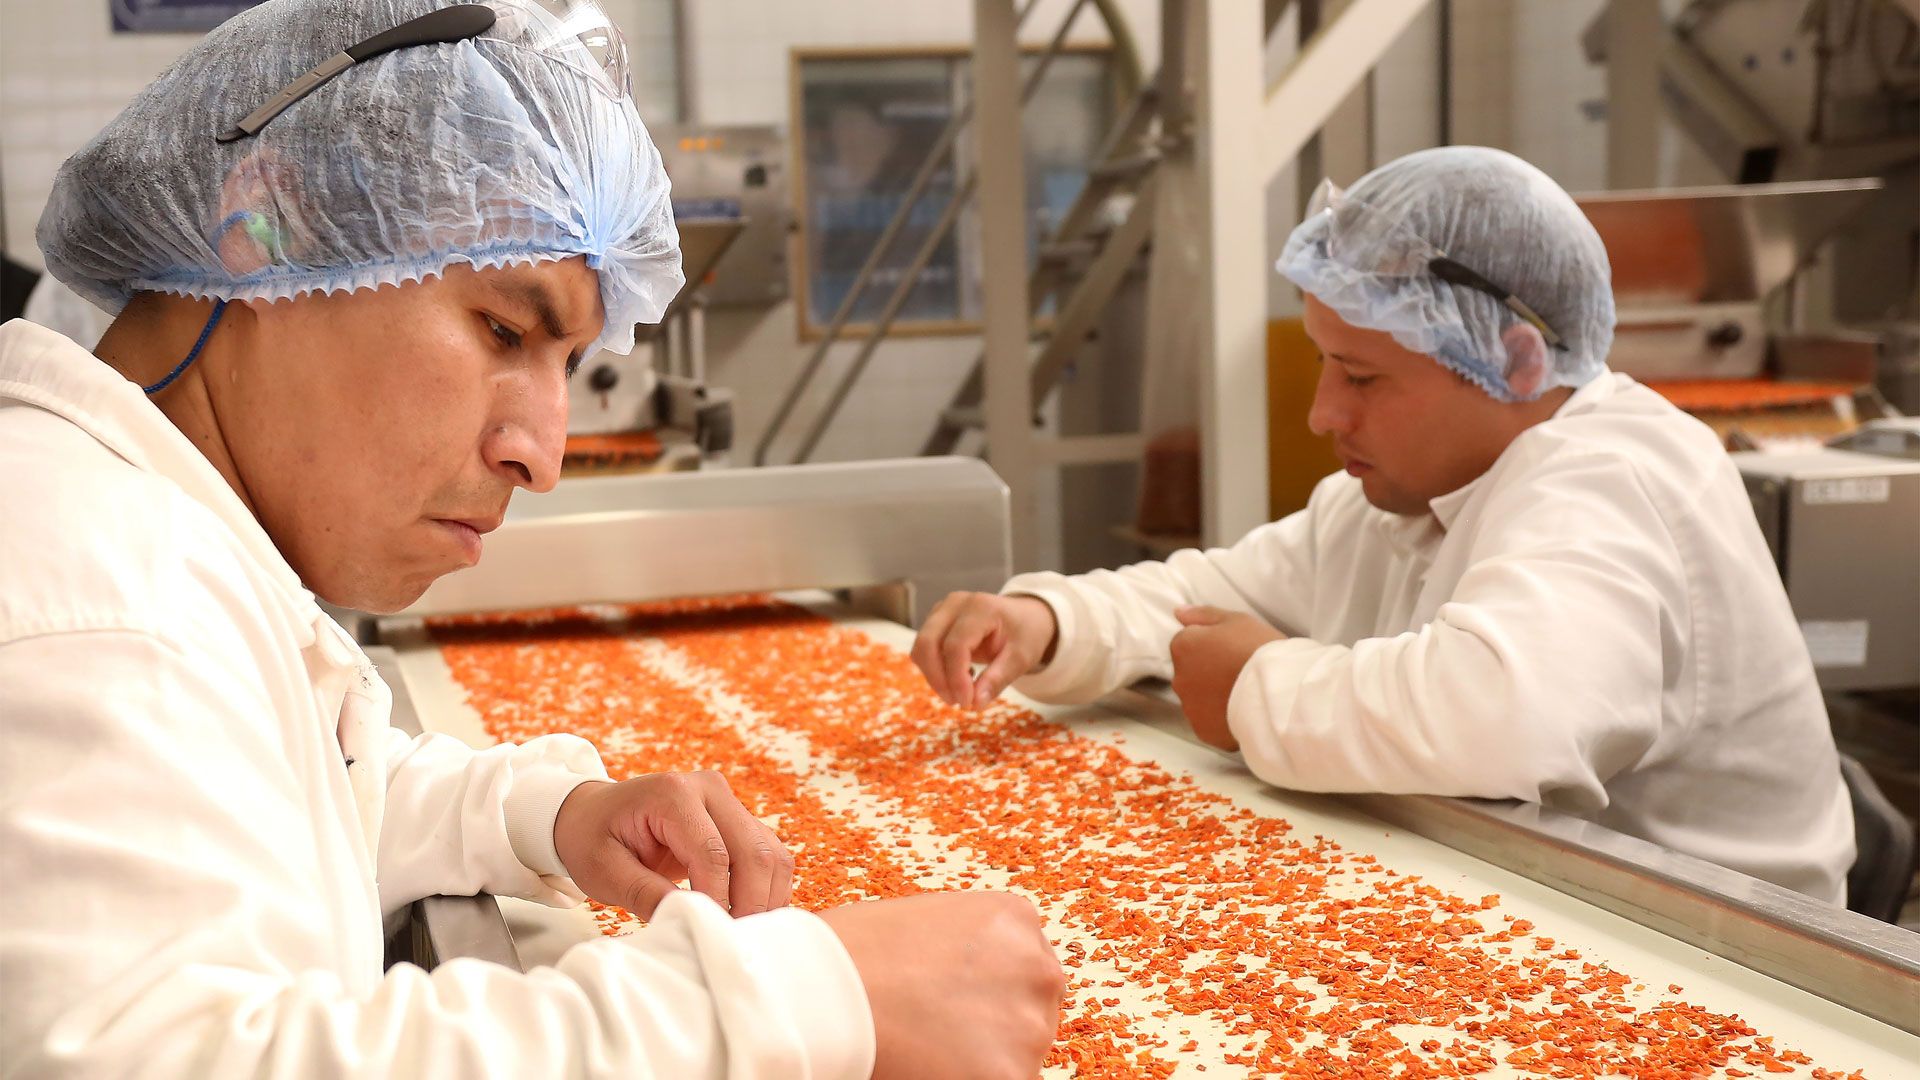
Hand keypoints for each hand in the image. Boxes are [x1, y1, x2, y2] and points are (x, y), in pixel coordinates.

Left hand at [552, 772, 792, 917]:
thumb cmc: (593, 838)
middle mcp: (710, 789)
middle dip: (752, 903)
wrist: (592, 813)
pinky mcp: (738, 819)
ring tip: (742, 932)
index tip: (708, 934)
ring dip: (765, 898)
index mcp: (673, 793)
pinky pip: (769, 855)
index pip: (714, 853)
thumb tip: (690, 921)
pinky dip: (766, 889)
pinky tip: (745, 915)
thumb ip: (645, 894)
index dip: (717, 899)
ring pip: (772, 854)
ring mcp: (728, 802)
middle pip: (755, 851)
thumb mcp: (603, 870)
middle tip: (734, 942)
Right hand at [820, 892, 1064, 1079]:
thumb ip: (968, 948)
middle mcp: (1036, 967)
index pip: (1024, 967)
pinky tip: (929, 1067)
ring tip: (926, 1047)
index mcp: (1015, 919)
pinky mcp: (1012, 1076)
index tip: (957, 1005)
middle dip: (995, 1025)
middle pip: (1031, 1010)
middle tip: (938, 1030)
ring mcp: (1030, 1024)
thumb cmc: (853, 954)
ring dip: (984, 1058)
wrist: (822, 992)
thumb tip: (973, 984)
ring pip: (1019, 1055)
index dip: (988, 992)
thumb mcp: (927, 921)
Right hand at [911, 592, 1058, 709]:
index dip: (957, 678)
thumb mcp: (1021, 658)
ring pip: (920, 647)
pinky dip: (935, 669)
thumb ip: (998, 679)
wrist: (1024, 617)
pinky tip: (960, 676)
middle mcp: (955, 604)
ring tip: (961, 691)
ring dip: (934, 676)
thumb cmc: (1025, 634)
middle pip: (928, 643)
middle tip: (958, 703)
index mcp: (981, 607)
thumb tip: (975, 704)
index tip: (967, 703)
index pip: (956, 645)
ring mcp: (942, 610)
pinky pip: (923, 649)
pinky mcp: (935, 620)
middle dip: (938, 679)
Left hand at [1169, 605, 1285, 750]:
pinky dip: (1220, 719)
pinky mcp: (1203, 731)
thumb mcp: (1235, 620)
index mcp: (1183, 647)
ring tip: (1242, 693)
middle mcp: (1178, 679)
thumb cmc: (1258, 649)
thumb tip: (1177, 613)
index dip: (1211, 646)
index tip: (1232, 650)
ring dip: (1212, 696)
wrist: (1278, 690)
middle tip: (1238, 671)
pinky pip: (1208, 722)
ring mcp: (1190, 708)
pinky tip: (1240, 712)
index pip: (1188, 643)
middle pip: (1190, 672)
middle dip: (1208, 672)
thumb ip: (1202, 615)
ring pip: (1198, 699)